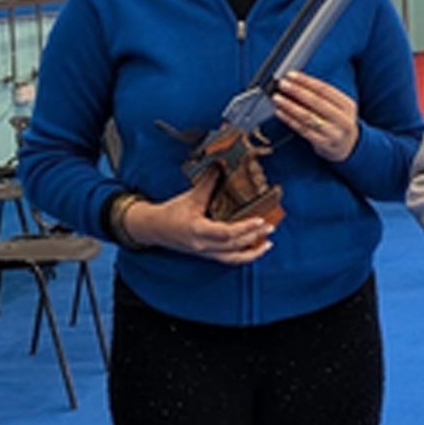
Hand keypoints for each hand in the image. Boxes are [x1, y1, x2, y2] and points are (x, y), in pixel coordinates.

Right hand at [121, 171, 273, 263]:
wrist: (152, 228)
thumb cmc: (170, 212)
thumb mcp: (190, 196)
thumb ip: (208, 182)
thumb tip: (221, 165)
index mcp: (197, 230)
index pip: (225, 233)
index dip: (244, 228)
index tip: (260, 220)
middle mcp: (202, 245)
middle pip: (232, 245)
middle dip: (254, 237)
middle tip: (271, 226)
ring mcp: (205, 253)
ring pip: (232, 258)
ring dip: (252, 252)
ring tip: (268, 243)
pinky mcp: (206, 255)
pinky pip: (228, 260)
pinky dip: (244, 256)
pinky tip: (256, 248)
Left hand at [273, 71, 359, 161]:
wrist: (347, 146)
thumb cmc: (337, 122)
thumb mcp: (338, 107)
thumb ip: (322, 96)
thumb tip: (296, 83)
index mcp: (347, 105)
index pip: (325, 89)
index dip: (307, 81)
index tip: (291, 75)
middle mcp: (343, 119)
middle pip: (317, 102)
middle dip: (297, 91)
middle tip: (283, 84)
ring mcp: (334, 133)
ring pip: (308, 117)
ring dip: (290, 106)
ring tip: (278, 98)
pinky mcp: (324, 144)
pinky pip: (303, 130)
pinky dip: (290, 120)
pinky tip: (280, 112)